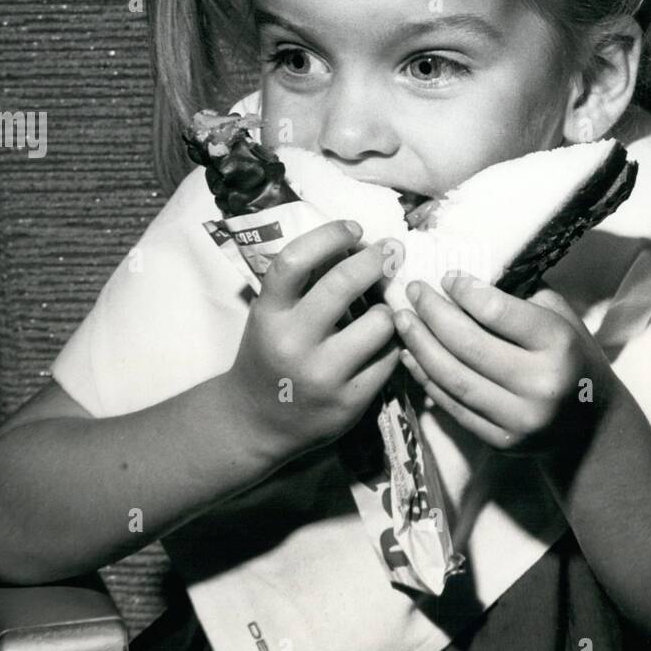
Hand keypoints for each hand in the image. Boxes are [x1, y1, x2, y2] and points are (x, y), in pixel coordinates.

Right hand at [227, 220, 399, 458]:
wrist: (256, 422)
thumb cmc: (270, 354)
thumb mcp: (271, 315)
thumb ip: (303, 284)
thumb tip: (357, 242)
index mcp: (269, 314)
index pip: (295, 261)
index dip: (329, 235)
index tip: (354, 228)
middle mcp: (292, 342)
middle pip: (343, 284)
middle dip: (375, 259)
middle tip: (392, 250)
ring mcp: (322, 375)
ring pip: (379, 322)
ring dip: (388, 308)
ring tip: (383, 308)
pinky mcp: (349, 401)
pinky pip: (390, 358)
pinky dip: (394, 343)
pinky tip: (387, 339)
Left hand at [393, 271, 611, 453]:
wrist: (592, 425)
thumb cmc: (572, 357)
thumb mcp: (560, 318)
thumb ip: (519, 298)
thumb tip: (463, 278)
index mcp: (559, 344)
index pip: (497, 312)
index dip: (464, 291)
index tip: (446, 277)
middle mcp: (540, 384)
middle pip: (467, 344)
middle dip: (432, 313)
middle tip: (413, 291)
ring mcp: (518, 418)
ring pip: (453, 377)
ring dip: (419, 345)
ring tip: (402, 319)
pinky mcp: (500, 441)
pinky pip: (452, 406)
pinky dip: (426, 378)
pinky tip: (410, 354)